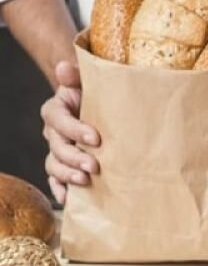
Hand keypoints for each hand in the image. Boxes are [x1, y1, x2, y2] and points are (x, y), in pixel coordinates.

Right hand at [41, 61, 99, 203]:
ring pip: (54, 164)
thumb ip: (76, 74)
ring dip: (67, 175)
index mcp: (56, 109)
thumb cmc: (93, 91)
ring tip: (85, 181)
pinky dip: (59, 189)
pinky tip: (69, 198)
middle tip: (94, 166)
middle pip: (56, 146)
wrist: (96, 104)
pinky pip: (55, 179)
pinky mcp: (63, 164)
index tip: (96, 138)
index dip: (74, 130)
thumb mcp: (87, 80)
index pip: (58, 119)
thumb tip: (64, 66)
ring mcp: (57, 149)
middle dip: (74, 157)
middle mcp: (52, 131)